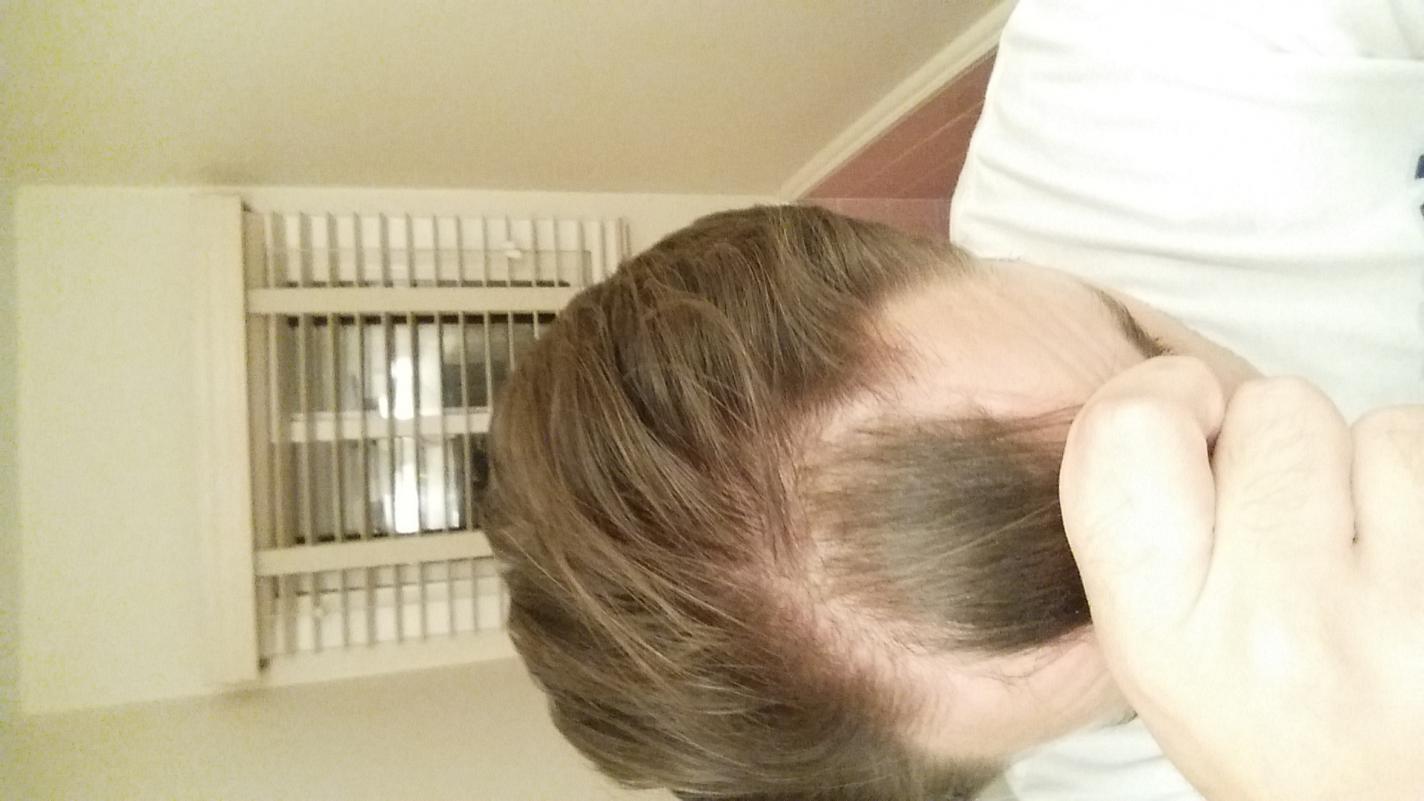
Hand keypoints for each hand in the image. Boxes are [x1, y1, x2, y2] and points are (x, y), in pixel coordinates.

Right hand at [1059, 356, 1423, 800]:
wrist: (1371, 800)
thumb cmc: (1259, 711)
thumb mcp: (1148, 641)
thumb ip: (1133, 523)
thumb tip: (1175, 391)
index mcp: (1164, 631)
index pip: (1130, 428)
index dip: (1160, 398)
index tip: (1184, 429)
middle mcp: (1281, 628)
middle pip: (1273, 405)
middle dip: (1275, 442)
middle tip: (1279, 522)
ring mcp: (1404, 617)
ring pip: (1376, 427)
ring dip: (1365, 470)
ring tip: (1352, 554)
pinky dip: (1419, 491)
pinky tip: (1402, 560)